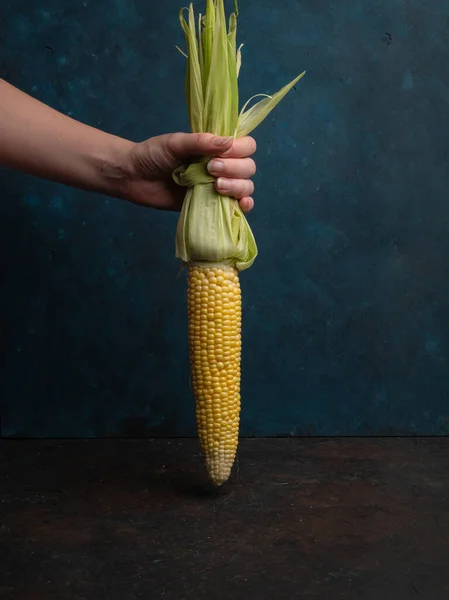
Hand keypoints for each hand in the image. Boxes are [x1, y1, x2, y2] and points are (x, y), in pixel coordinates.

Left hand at [122, 132, 256, 212]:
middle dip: (235, 169)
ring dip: (238, 187)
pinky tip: (241, 205)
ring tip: (216, 186)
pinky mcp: (211, 205)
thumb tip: (228, 142)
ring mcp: (218, 186)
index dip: (240, 150)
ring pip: (245, 187)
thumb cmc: (153, 155)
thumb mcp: (175, 143)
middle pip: (248, 168)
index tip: (222, 154)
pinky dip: (243, 206)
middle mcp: (222, 165)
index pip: (245, 146)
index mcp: (216, 146)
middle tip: (210, 170)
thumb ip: (200, 142)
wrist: (134, 177)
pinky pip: (236, 208)